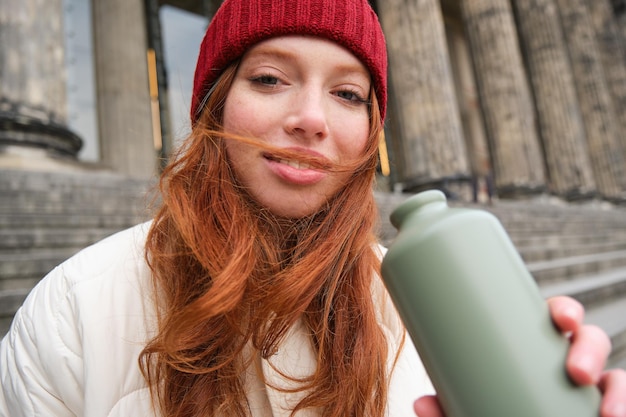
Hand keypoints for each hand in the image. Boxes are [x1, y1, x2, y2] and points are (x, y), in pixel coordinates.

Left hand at [413, 296, 625, 416]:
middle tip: (578, 373)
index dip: (565, 311)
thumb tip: (421, 402)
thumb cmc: (484, 413)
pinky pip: (619, 405)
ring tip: (608, 414)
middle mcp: (564, 364)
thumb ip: (445, 410)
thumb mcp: (464, 408)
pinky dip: (622, 408)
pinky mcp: (597, 412)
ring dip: (618, 391)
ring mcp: (584, 392)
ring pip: (614, 379)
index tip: (562, 320)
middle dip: (591, 350)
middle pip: (590, 341)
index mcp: (533, 345)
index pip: (554, 318)